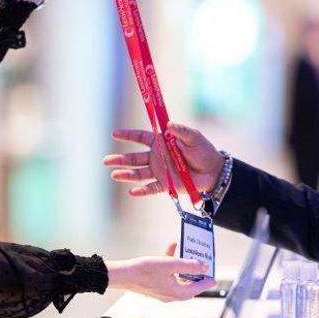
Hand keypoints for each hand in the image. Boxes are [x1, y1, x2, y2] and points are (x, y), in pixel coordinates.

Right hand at [103, 122, 223, 197]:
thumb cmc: (203, 151)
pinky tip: (132, 192)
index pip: (140, 137)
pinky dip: (142, 191)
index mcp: (161, 143)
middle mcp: (157, 157)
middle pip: (134, 158)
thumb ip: (181, 131)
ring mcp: (160, 172)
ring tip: (114, 175)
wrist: (213, 171)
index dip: (127, 136)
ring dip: (126, 175)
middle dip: (119, 159)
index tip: (114, 134)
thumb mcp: (194, 137)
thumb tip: (168, 125)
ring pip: (138, 174)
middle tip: (105, 161)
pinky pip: (151, 188)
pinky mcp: (166, 185)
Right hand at [106, 248, 214, 302]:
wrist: (123, 275)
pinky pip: (169, 274)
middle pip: (191, 282)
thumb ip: (189, 265)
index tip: (213, 271)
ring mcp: (164, 290)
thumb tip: (203, 266)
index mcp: (179, 293)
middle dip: (196, 269)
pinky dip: (171, 263)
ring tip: (186, 250)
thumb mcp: (170, 265)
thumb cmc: (143, 272)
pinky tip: (171, 249)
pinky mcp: (157, 285)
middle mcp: (173, 295)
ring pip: (180, 277)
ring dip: (183, 263)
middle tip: (201, 259)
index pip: (200, 287)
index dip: (208, 277)